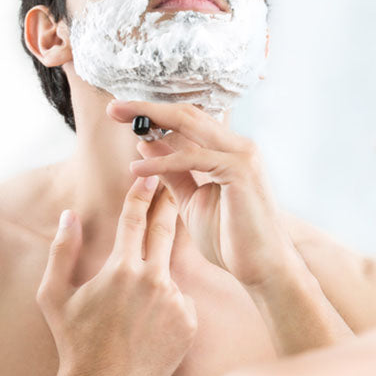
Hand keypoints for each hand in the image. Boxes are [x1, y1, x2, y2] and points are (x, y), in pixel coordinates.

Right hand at [36, 176, 197, 375]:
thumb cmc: (74, 343)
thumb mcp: (54, 296)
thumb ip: (61, 251)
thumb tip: (70, 215)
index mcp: (120, 269)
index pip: (135, 219)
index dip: (143, 195)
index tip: (150, 179)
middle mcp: (152, 280)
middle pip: (166, 230)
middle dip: (169, 206)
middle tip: (173, 189)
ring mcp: (174, 301)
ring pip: (170, 275)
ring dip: (157, 280)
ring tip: (135, 313)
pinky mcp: (189, 322)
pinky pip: (182, 303)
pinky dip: (169, 309)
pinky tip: (149, 331)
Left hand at [106, 101, 296, 290]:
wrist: (261, 267)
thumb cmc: (231, 239)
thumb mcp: (191, 200)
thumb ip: (173, 173)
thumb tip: (147, 145)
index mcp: (230, 150)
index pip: (189, 120)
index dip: (155, 113)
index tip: (123, 112)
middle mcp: (239, 145)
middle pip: (187, 113)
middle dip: (147, 107)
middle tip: (114, 108)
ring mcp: (242, 154)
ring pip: (190, 123)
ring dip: (151, 120)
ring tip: (120, 120)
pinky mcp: (240, 169)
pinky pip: (192, 158)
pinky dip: (162, 161)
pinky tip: (138, 168)